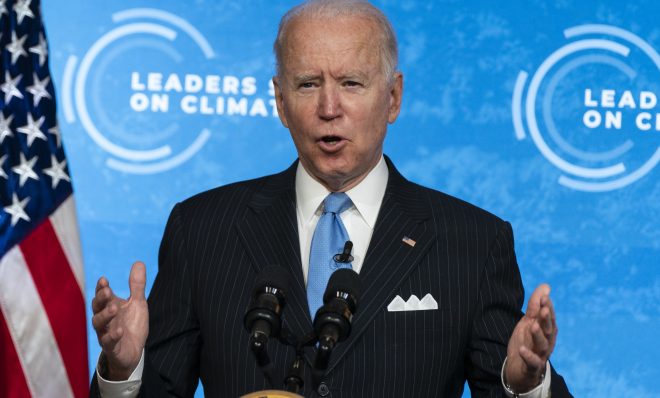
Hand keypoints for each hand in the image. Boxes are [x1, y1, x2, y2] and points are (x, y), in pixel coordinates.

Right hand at [91, 261, 148, 379]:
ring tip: (114, 308)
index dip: (101, 287)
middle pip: (97, 307)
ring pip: (98, 324)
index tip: (104, 279)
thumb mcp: (138, 303)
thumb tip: (139, 262)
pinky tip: (120, 330)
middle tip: (107, 291)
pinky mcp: (112, 347)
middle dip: (100, 299)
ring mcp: (106, 333)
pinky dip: (112, 336)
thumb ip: (137, 285)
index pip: (102, 295)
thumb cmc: (132, 325)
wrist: (133, 351)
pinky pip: (108, 342)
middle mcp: (104, 319)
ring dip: (105, 315)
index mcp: (110, 306)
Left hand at [505, 284, 556, 392]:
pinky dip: (528, 356)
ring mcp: (540, 354)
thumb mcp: (529, 321)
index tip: (544, 297)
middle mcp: (546, 341)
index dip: (547, 307)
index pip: (549, 317)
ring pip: (542, 345)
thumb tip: (546, 286)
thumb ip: (535, 305)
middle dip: (546, 319)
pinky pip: (532, 362)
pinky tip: (523, 349)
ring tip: (533, 326)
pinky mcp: (532, 366)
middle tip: (543, 309)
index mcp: (547, 330)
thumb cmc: (526, 341)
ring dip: (538, 335)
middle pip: (548, 330)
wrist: (519, 367)